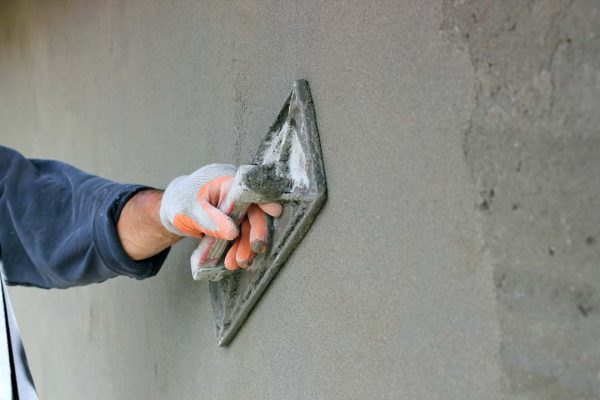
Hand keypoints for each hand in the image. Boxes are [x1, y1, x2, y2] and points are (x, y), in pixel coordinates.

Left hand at [160, 164, 281, 268]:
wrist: (171, 208)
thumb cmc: (180, 201)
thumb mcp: (191, 210)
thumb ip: (211, 220)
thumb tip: (233, 233)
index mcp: (227, 181)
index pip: (251, 189)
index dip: (265, 199)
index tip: (274, 212)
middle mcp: (236, 194)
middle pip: (254, 212)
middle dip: (254, 234)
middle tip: (253, 251)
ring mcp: (236, 208)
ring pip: (248, 228)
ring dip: (245, 247)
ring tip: (236, 263)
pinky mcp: (233, 221)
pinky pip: (240, 235)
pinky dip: (237, 248)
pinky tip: (232, 261)